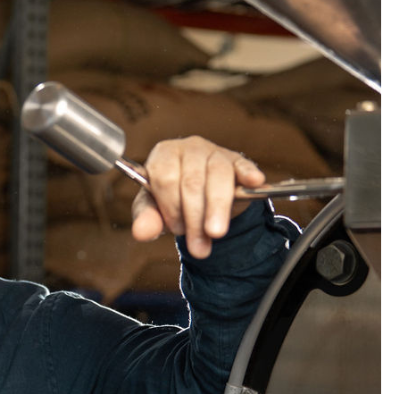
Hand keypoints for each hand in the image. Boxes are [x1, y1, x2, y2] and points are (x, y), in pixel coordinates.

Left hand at [130, 135, 264, 258]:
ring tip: (215, 233)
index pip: (165, 178)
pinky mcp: (238, 161)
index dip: (171, 207)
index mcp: (164, 154)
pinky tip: (253, 182)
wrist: (200, 197)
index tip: (177, 229)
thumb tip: (141, 232)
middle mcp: (189, 148)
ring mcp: (216, 152)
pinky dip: (248, 174)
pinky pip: (243, 165)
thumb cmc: (173, 198)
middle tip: (197, 245)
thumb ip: (146, 218)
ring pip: (218, 176)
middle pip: (192, 181)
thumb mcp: (155, 209)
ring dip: (216, 208)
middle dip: (194, 217)